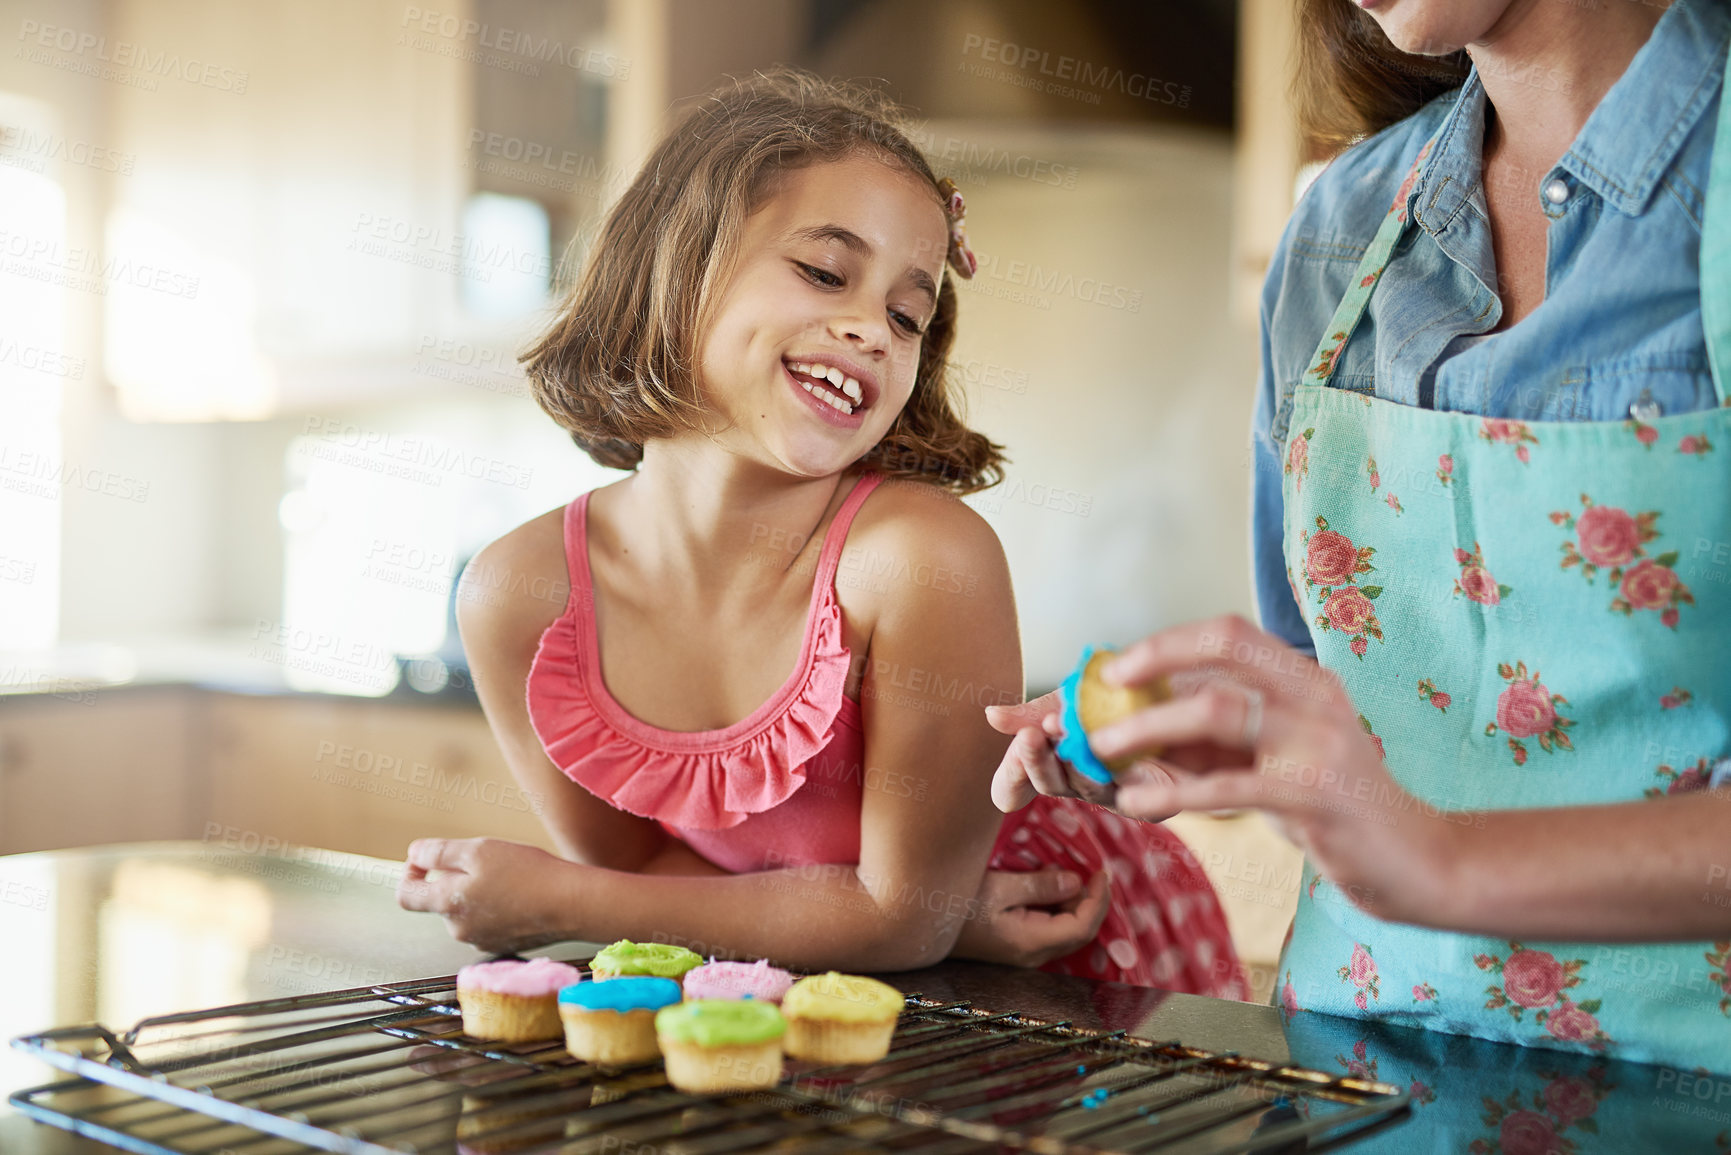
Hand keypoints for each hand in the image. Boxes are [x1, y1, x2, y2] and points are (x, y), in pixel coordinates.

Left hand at [397, 837, 572, 953]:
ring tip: (508, 874)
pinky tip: (519, 892)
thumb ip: (439, 852)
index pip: (405, 896)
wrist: (571, 904)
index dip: (409, 873)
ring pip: (465, 910)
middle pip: (440, 900)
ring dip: (476, 891)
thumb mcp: (479, 850)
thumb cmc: (528, 873)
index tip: (425, 859)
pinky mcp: (503, 943)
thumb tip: (415, 853)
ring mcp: (481, 940)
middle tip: (485, 859)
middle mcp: (458, 929)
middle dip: (453, 878)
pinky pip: (487, 921)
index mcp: (447, 905)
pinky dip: (495, 906)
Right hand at [951, 866, 1110, 967]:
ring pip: (1064, 931)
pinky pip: (1048, 929)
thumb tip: (1076, 883)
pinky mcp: (1013, 946)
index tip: (1102, 872)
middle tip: (1090, 870)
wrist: (920, 923)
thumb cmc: (956, 901)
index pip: (1082, 927)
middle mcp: (1031, 954)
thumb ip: (1039, 886)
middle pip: (1078, 932)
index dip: (1099, 900)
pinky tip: (1046, 886)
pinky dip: (1057, 907)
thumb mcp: (998, 887)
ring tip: (1065, 873)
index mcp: (1030, 941)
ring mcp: (1022, 953)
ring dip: (1073, 903)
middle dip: (1091, 901)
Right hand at [985, 692, 1179, 820]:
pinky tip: (1114, 745)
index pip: (1012, 787)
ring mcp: (1112, 794)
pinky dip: (1119, 768)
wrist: (1177, 692)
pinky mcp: (1152, 802)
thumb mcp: (1068, 697)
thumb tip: (990, 715)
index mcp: (1050, 763)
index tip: (1020, 738)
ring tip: (1070, 730)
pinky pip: (1131, 794)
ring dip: (1074, 760)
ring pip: (1084, 788)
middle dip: (1035, 760)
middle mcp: (1076, 783)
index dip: (1010, 774)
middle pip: (1046, 785)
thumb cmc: (1117, 698)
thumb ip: (1031, 711)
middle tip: (1031, 735)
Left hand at [1083, 615, 1444, 913]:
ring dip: (1150, 727)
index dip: (1166, 643)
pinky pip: (1230, 785)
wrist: (1415, 862)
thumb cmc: (1330, 807)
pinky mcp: (1317, 795)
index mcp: (1305, 677)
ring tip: (1104, 751)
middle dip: (1154, 661)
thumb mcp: (1270, 763)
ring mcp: (1320, 741)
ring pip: (1219, 709)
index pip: (1229, 633)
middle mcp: (1315, 695)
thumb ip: (1211, 745)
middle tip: (1102, 695)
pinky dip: (1174, 791)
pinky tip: (1137, 803)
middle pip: (1226, 647)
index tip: (1114, 668)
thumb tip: (1127, 733)